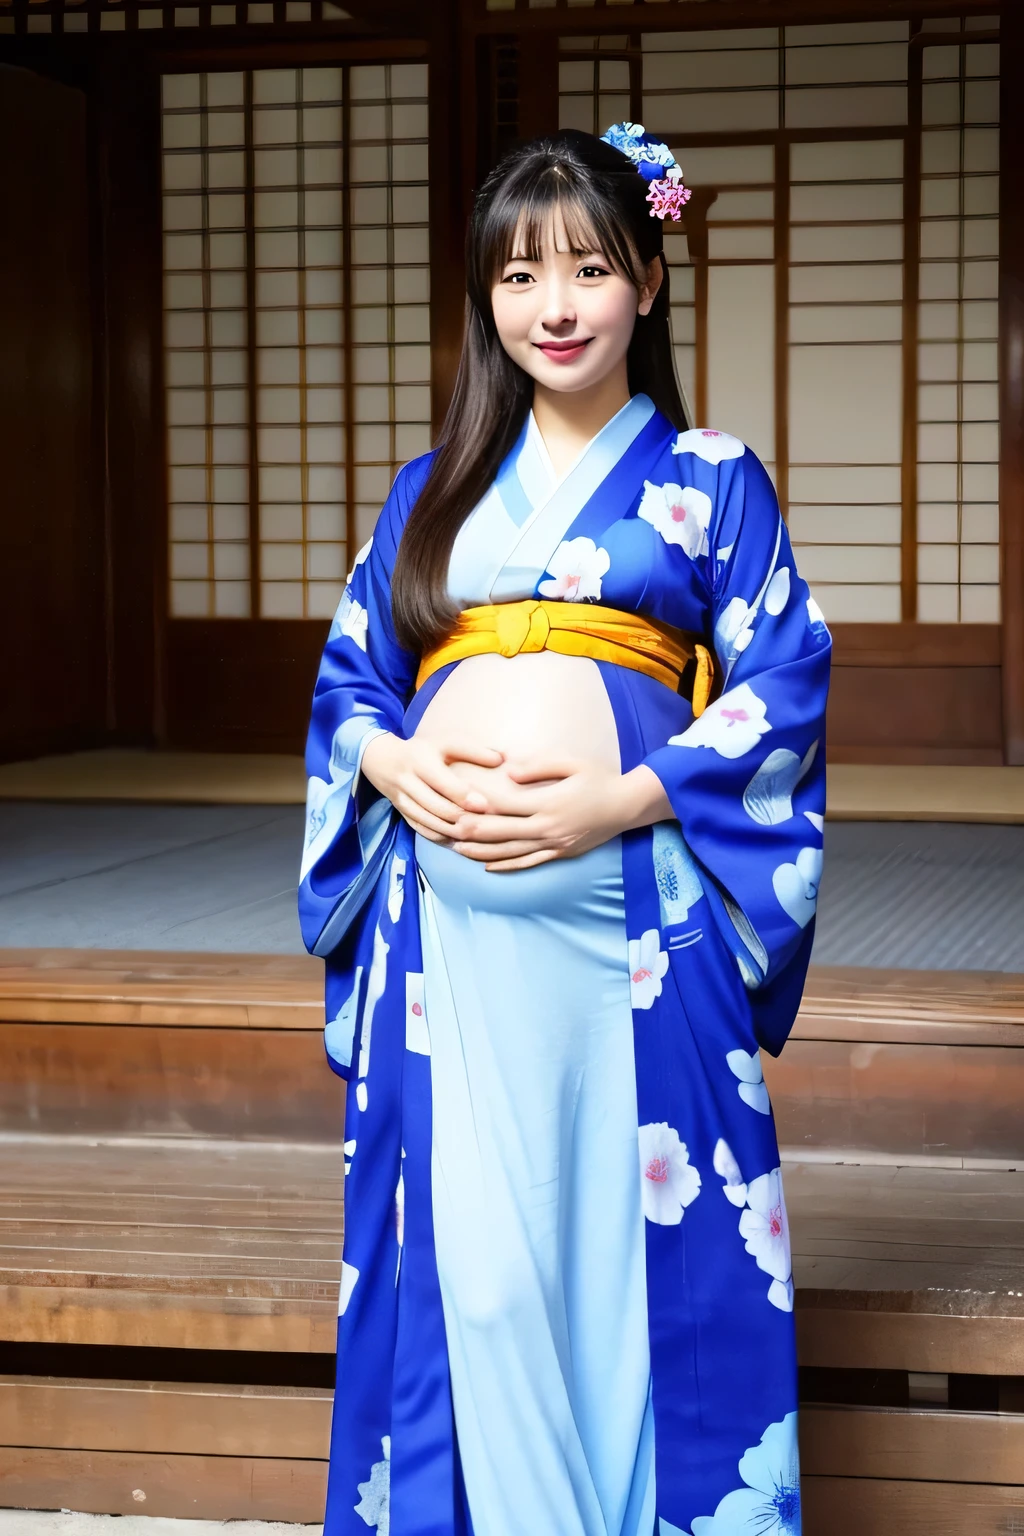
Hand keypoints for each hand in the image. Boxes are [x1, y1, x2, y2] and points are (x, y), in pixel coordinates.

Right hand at [360, 732, 503, 842]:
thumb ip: (473, 751)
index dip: (464, 796)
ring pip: (427, 821)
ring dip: (451, 832)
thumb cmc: (423, 750)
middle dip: (460, 819)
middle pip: (435, 806)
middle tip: (484, 827)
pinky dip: (438, 837)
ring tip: (474, 837)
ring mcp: (402, 800)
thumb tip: (502, 759)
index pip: (443, 783)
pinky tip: (457, 842)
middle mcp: (408, 781)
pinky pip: (420, 829)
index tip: (484, 806)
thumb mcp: (446, 743)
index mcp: (420, 761)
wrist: (382, 760)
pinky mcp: (401, 812)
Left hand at [449, 754, 672, 870]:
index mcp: (549, 803)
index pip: (507, 806)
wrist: (626, 806)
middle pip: (503, 832)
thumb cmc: (598, 779)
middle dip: (474, 832)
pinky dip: (507, 865)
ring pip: (512, 852)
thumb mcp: (571, 763)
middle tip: (448, 830)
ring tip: (458, 849)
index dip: (480, 808)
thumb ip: (539, 766)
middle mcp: (549, 827)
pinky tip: (488, 866)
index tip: (456, 805)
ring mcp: (554, 844)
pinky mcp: (559, 854)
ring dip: (483, 852)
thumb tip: (508, 771)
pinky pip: (529, 862)